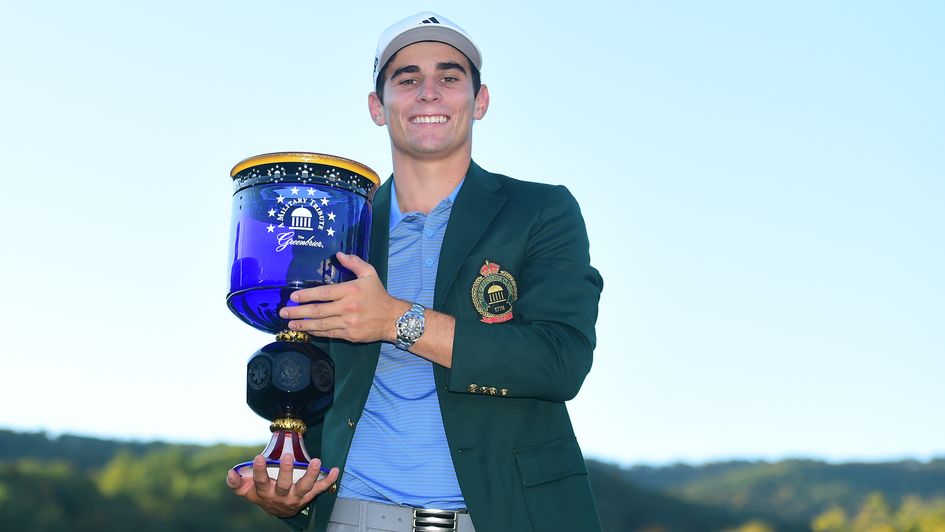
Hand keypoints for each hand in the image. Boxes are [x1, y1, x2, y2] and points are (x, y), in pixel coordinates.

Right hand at [226, 454, 339, 517]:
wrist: (276, 510)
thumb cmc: (261, 494)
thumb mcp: (246, 490)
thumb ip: (236, 483)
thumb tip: (230, 473)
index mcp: (265, 492)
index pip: (261, 481)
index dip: (259, 470)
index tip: (258, 457)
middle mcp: (281, 496)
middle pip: (284, 485)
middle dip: (286, 471)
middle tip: (287, 457)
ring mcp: (296, 497)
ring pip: (304, 487)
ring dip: (310, 474)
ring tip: (315, 461)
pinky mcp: (308, 496)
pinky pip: (320, 488)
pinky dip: (329, 480)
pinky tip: (336, 470)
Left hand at [280, 252, 407, 343]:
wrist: (392, 318)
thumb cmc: (378, 295)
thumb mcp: (369, 274)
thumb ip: (354, 263)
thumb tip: (339, 254)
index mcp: (350, 291)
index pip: (323, 293)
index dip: (306, 295)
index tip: (293, 297)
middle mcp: (347, 308)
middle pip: (317, 311)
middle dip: (298, 311)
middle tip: (283, 311)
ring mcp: (348, 323)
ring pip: (320, 324)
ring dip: (303, 324)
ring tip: (289, 322)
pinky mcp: (349, 335)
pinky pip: (329, 334)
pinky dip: (316, 332)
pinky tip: (306, 330)